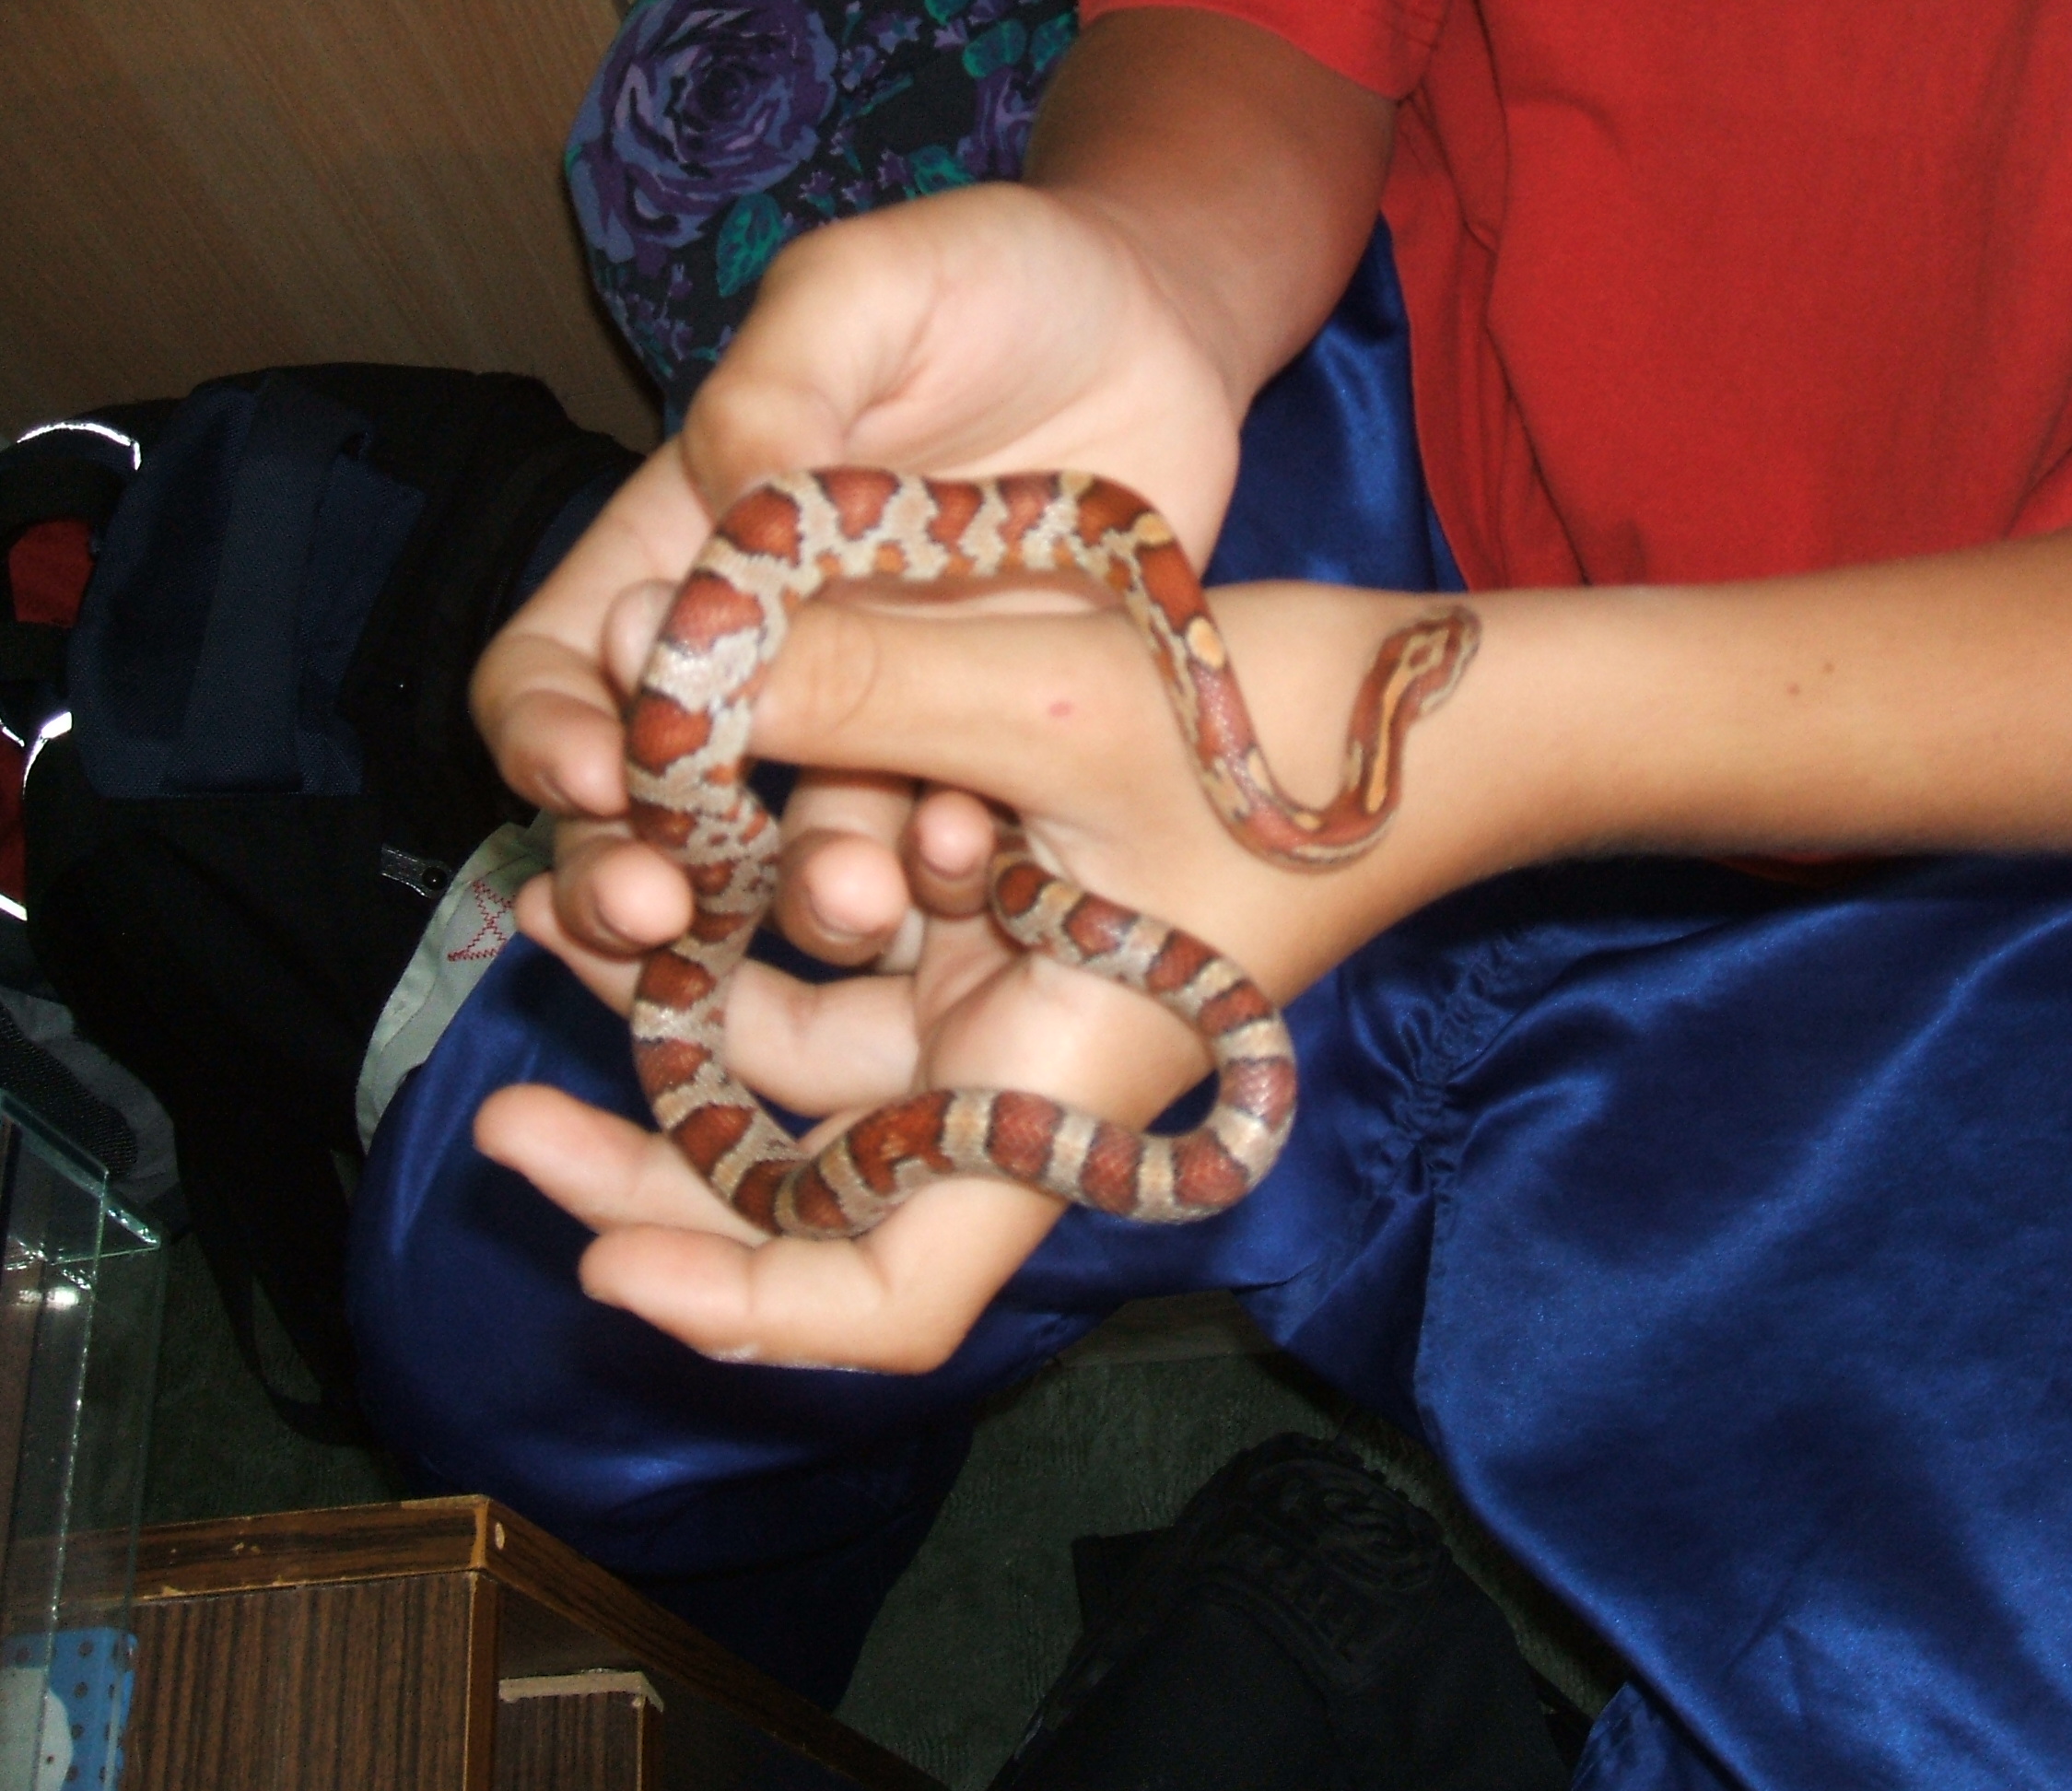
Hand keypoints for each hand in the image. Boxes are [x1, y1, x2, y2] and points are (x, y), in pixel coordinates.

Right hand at [472, 176, 1251, 978]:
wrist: (1158, 330)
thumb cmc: (993, 283)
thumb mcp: (873, 289)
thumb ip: (784, 378)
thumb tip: (722, 497)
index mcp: (686, 549)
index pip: (557, 665)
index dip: (549, 729)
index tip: (601, 770)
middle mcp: (771, 659)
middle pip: (654, 803)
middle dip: (634, 868)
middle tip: (658, 913)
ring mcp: (888, 719)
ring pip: (804, 853)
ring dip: (804, 895)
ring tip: (855, 901)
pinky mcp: (996, 750)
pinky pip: (950, 846)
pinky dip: (947, 876)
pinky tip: (973, 861)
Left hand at [477, 575, 1488, 1369]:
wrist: (1419, 709)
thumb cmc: (1286, 741)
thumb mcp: (1051, 692)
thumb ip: (852, 682)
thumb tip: (661, 666)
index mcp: (1043, 1090)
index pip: (887, 1290)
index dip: (738, 1309)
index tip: (595, 1270)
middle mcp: (1011, 1074)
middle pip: (812, 1187)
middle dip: (657, 1157)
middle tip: (510, 1107)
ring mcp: (1001, 1002)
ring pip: (811, 1060)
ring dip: (694, 1003)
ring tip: (574, 912)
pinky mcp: (999, 926)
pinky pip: (850, 956)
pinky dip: (765, 915)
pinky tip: (679, 841)